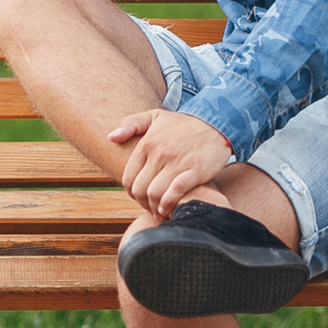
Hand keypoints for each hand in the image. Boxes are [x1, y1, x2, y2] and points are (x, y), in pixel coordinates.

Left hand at [108, 108, 230, 217]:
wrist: (217, 122)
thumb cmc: (184, 123)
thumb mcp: (155, 116)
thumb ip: (131, 124)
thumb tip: (110, 137)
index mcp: (147, 144)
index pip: (128, 178)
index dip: (131, 193)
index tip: (140, 197)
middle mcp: (159, 154)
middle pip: (140, 189)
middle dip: (142, 203)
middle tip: (150, 207)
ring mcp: (177, 163)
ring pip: (155, 194)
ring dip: (155, 207)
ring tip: (160, 210)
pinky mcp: (195, 171)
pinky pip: (176, 193)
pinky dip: (169, 204)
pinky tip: (169, 209)